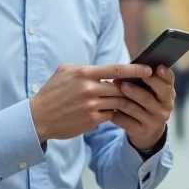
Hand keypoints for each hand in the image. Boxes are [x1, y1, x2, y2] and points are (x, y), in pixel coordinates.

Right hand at [29, 63, 152, 142]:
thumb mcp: (64, 71)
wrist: (39, 117)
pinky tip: (109, 112)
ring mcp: (91, 105)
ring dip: (122, 102)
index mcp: (84, 73)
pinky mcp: (91, 120)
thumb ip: (85, 68)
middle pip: (120, 88)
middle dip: (129, 89)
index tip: (149, 69)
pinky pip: (110, 115)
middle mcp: (89, 88)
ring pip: (117, 102)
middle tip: (139, 88)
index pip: (116, 69)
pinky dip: (112, 113)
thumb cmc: (52, 92)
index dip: (135, 69)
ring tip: (126, 100)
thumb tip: (104, 69)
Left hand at [113, 65, 174, 149]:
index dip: (164, 75)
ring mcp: (153, 122)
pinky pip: (125, 121)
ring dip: (122, 99)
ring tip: (111, 92)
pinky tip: (108, 108)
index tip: (156, 67)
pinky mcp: (141, 132)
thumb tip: (133, 66)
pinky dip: (116, 114)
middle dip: (135, 89)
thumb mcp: (153, 92)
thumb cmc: (147, 103)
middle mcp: (164, 109)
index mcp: (168, 96)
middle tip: (123, 82)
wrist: (148, 132)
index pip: (168, 84)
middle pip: (148, 97)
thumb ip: (148, 80)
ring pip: (134, 109)